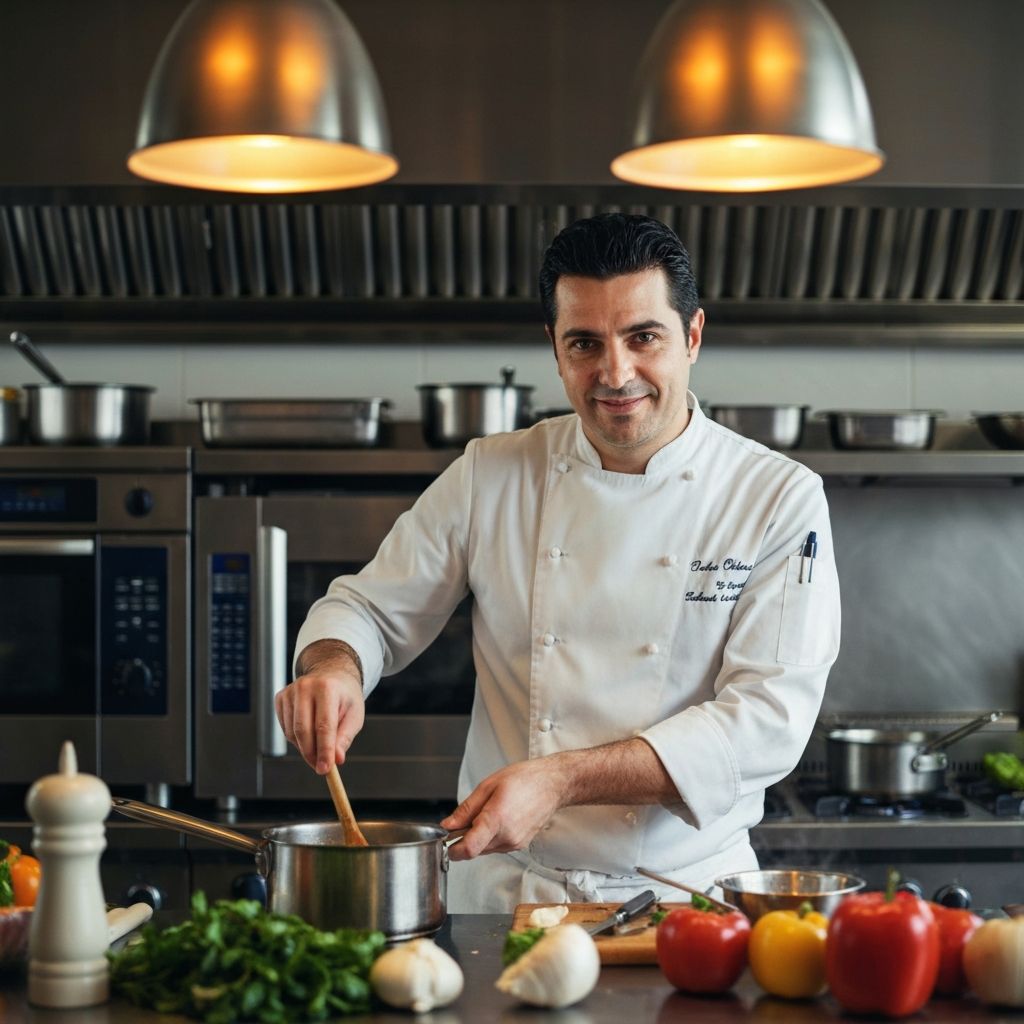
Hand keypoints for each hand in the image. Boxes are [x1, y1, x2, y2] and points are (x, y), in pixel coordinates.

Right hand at [275, 644, 364, 773]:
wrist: (331, 674)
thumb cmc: (345, 697)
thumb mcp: (354, 715)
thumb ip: (345, 737)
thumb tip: (336, 760)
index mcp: (327, 688)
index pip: (324, 726)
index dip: (324, 750)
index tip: (325, 769)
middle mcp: (305, 687)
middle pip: (303, 730)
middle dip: (312, 754)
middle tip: (321, 768)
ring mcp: (290, 691)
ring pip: (292, 732)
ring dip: (305, 748)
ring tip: (319, 746)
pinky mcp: (280, 698)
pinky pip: (285, 729)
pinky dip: (296, 739)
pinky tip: (309, 733)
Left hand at [441, 755, 570, 859]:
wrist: (552, 784)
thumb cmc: (524, 779)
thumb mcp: (488, 786)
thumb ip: (466, 809)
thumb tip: (449, 824)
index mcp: (497, 819)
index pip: (468, 848)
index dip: (452, 849)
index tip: (446, 841)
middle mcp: (506, 837)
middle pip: (474, 849)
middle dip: (465, 837)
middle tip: (469, 816)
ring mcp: (514, 843)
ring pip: (484, 849)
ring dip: (479, 836)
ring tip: (489, 812)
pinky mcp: (519, 845)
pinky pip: (496, 846)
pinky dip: (491, 836)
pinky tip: (499, 818)